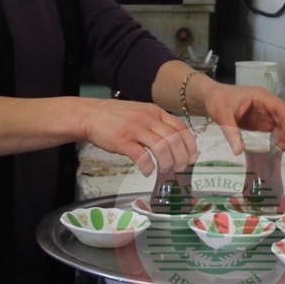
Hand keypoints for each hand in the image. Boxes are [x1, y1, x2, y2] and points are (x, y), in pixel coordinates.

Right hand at [81, 99, 198, 177]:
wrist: (91, 114)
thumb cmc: (116, 117)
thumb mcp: (142, 113)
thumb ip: (158, 123)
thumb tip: (176, 141)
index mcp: (155, 112)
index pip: (181, 128)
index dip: (190, 145)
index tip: (192, 158)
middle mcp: (148, 119)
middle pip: (174, 140)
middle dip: (181, 157)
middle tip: (180, 168)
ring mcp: (135, 129)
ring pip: (161, 148)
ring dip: (167, 163)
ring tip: (165, 171)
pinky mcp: (123, 140)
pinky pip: (142, 156)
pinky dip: (148, 167)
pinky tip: (148, 172)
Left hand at [197, 80, 284, 154]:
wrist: (210, 98)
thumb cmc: (217, 100)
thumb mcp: (222, 115)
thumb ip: (231, 132)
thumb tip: (238, 151)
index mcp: (259, 96)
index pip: (279, 107)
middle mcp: (265, 103)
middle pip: (283, 116)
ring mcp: (263, 112)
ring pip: (280, 123)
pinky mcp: (259, 121)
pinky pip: (273, 128)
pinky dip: (278, 137)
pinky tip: (280, 147)